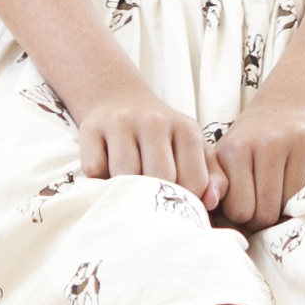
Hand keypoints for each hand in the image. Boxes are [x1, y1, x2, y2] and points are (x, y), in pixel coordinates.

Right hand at [76, 86, 222, 207]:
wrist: (120, 101)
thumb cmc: (163, 137)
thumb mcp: (194, 150)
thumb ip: (214, 177)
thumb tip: (210, 203)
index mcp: (186, 130)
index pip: (193, 183)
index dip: (184, 199)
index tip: (174, 199)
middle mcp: (155, 121)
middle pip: (158, 179)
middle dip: (154, 196)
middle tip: (148, 198)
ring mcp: (121, 122)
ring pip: (124, 175)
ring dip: (124, 189)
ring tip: (128, 185)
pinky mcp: (91, 128)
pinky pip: (94, 170)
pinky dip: (98, 180)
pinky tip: (106, 173)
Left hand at [209, 97, 304, 231]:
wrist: (285, 107)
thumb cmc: (250, 141)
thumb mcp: (225, 158)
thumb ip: (215, 184)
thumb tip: (210, 202)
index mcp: (236, 149)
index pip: (240, 211)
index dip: (243, 216)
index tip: (246, 207)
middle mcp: (267, 142)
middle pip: (267, 212)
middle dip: (264, 218)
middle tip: (263, 206)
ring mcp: (296, 139)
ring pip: (291, 203)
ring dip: (285, 205)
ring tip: (278, 191)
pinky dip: (303, 190)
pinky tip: (295, 176)